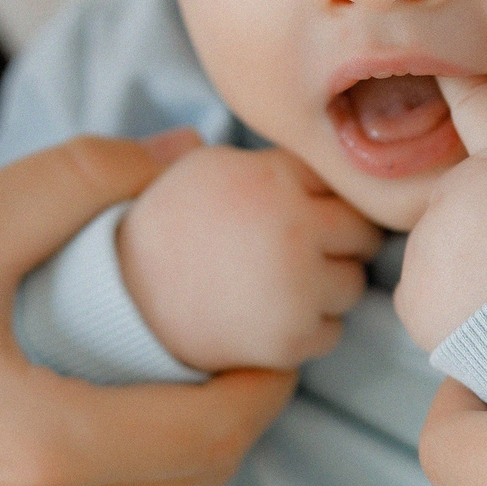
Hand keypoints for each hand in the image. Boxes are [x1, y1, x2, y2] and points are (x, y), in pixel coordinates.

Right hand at [0, 135, 295, 485]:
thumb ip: (85, 181)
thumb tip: (190, 155)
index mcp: (44, 454)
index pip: (216, 431)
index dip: (263, 383)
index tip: (273, 337)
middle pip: (188, 482)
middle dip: (220, 417)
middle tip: (219, 355)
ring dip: (156, 464)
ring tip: (137, 393)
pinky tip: (56, 452)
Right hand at [117, 144, 382, 372]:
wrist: (123, 299)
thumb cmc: (169, 227)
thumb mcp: (211, 167)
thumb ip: (274, 160)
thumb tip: (332, 146)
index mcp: (274, 179)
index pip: (343, 182)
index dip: (321, 198)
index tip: (297, 209)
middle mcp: (294, 230)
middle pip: (363, 233)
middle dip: (337, 241)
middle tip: (292, 249)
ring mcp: (297, 288)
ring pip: (353, 284)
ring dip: (326, 285)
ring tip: (275, 281)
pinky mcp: (291, 339)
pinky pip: (333, 331)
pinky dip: (308, 327)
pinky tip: (266, 313)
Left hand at [392, 75, 486, 350]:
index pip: (481, 105)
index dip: (463, 83)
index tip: (445, 69)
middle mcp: (455, 194)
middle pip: (464, 194)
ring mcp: (428, 247)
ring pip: (443, 245)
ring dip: (469, 260)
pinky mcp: (413, 299)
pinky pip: (427, 292)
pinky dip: (450, 303)